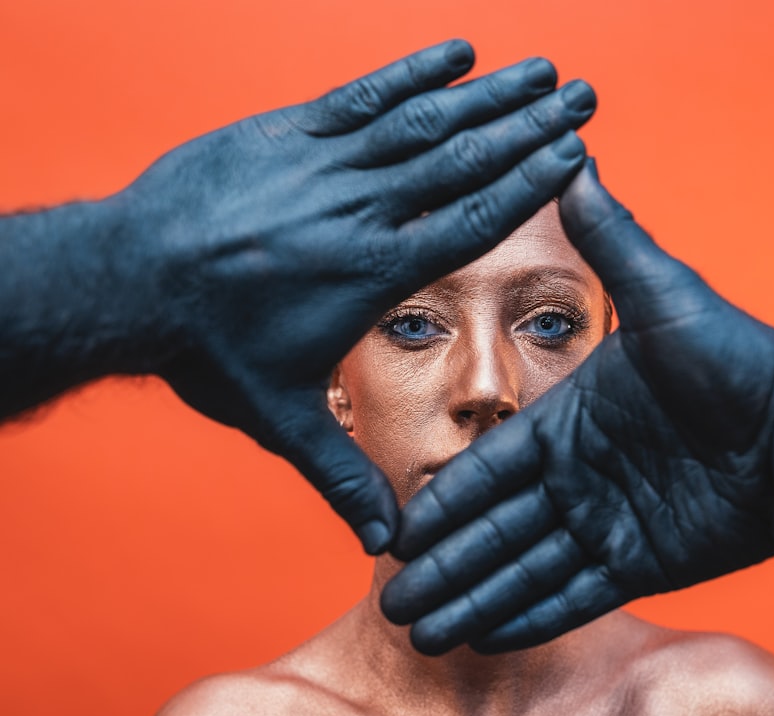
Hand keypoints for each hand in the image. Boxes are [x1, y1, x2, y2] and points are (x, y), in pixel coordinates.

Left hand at [113, 41, 593, 552]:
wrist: (125, 281)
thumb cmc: (206, 350)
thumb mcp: (280, 419)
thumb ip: (341, 475)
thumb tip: (390, 544)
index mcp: (372, 272)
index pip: (469, 221)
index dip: (528, 186)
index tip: (576, 155)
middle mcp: (358, 210)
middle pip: (462, 160)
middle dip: (531, 127)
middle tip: (585, 94)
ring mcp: (323, 164)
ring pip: (422, 120)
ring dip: (489, 92)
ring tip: (542, 67)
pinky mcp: (287, 131)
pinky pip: (363, 94)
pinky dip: (414, 70)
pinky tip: (459, 51)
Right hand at [382, 160, 773, 652]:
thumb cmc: (732, 356)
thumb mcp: (666, 295)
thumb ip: (614, 242)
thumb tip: (576, 159)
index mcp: (567, 424)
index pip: (489, 471)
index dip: (444, 505)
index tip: (399, 534)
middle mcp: (579, 475)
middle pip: (495, 530)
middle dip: (444, 567)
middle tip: (398, 604)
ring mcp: (608, 521)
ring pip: (526, 569)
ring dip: (475, 600)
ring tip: (424, 631)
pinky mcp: (642, 562)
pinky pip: (574, 595)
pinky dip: (531, 618)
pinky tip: (486, 637)